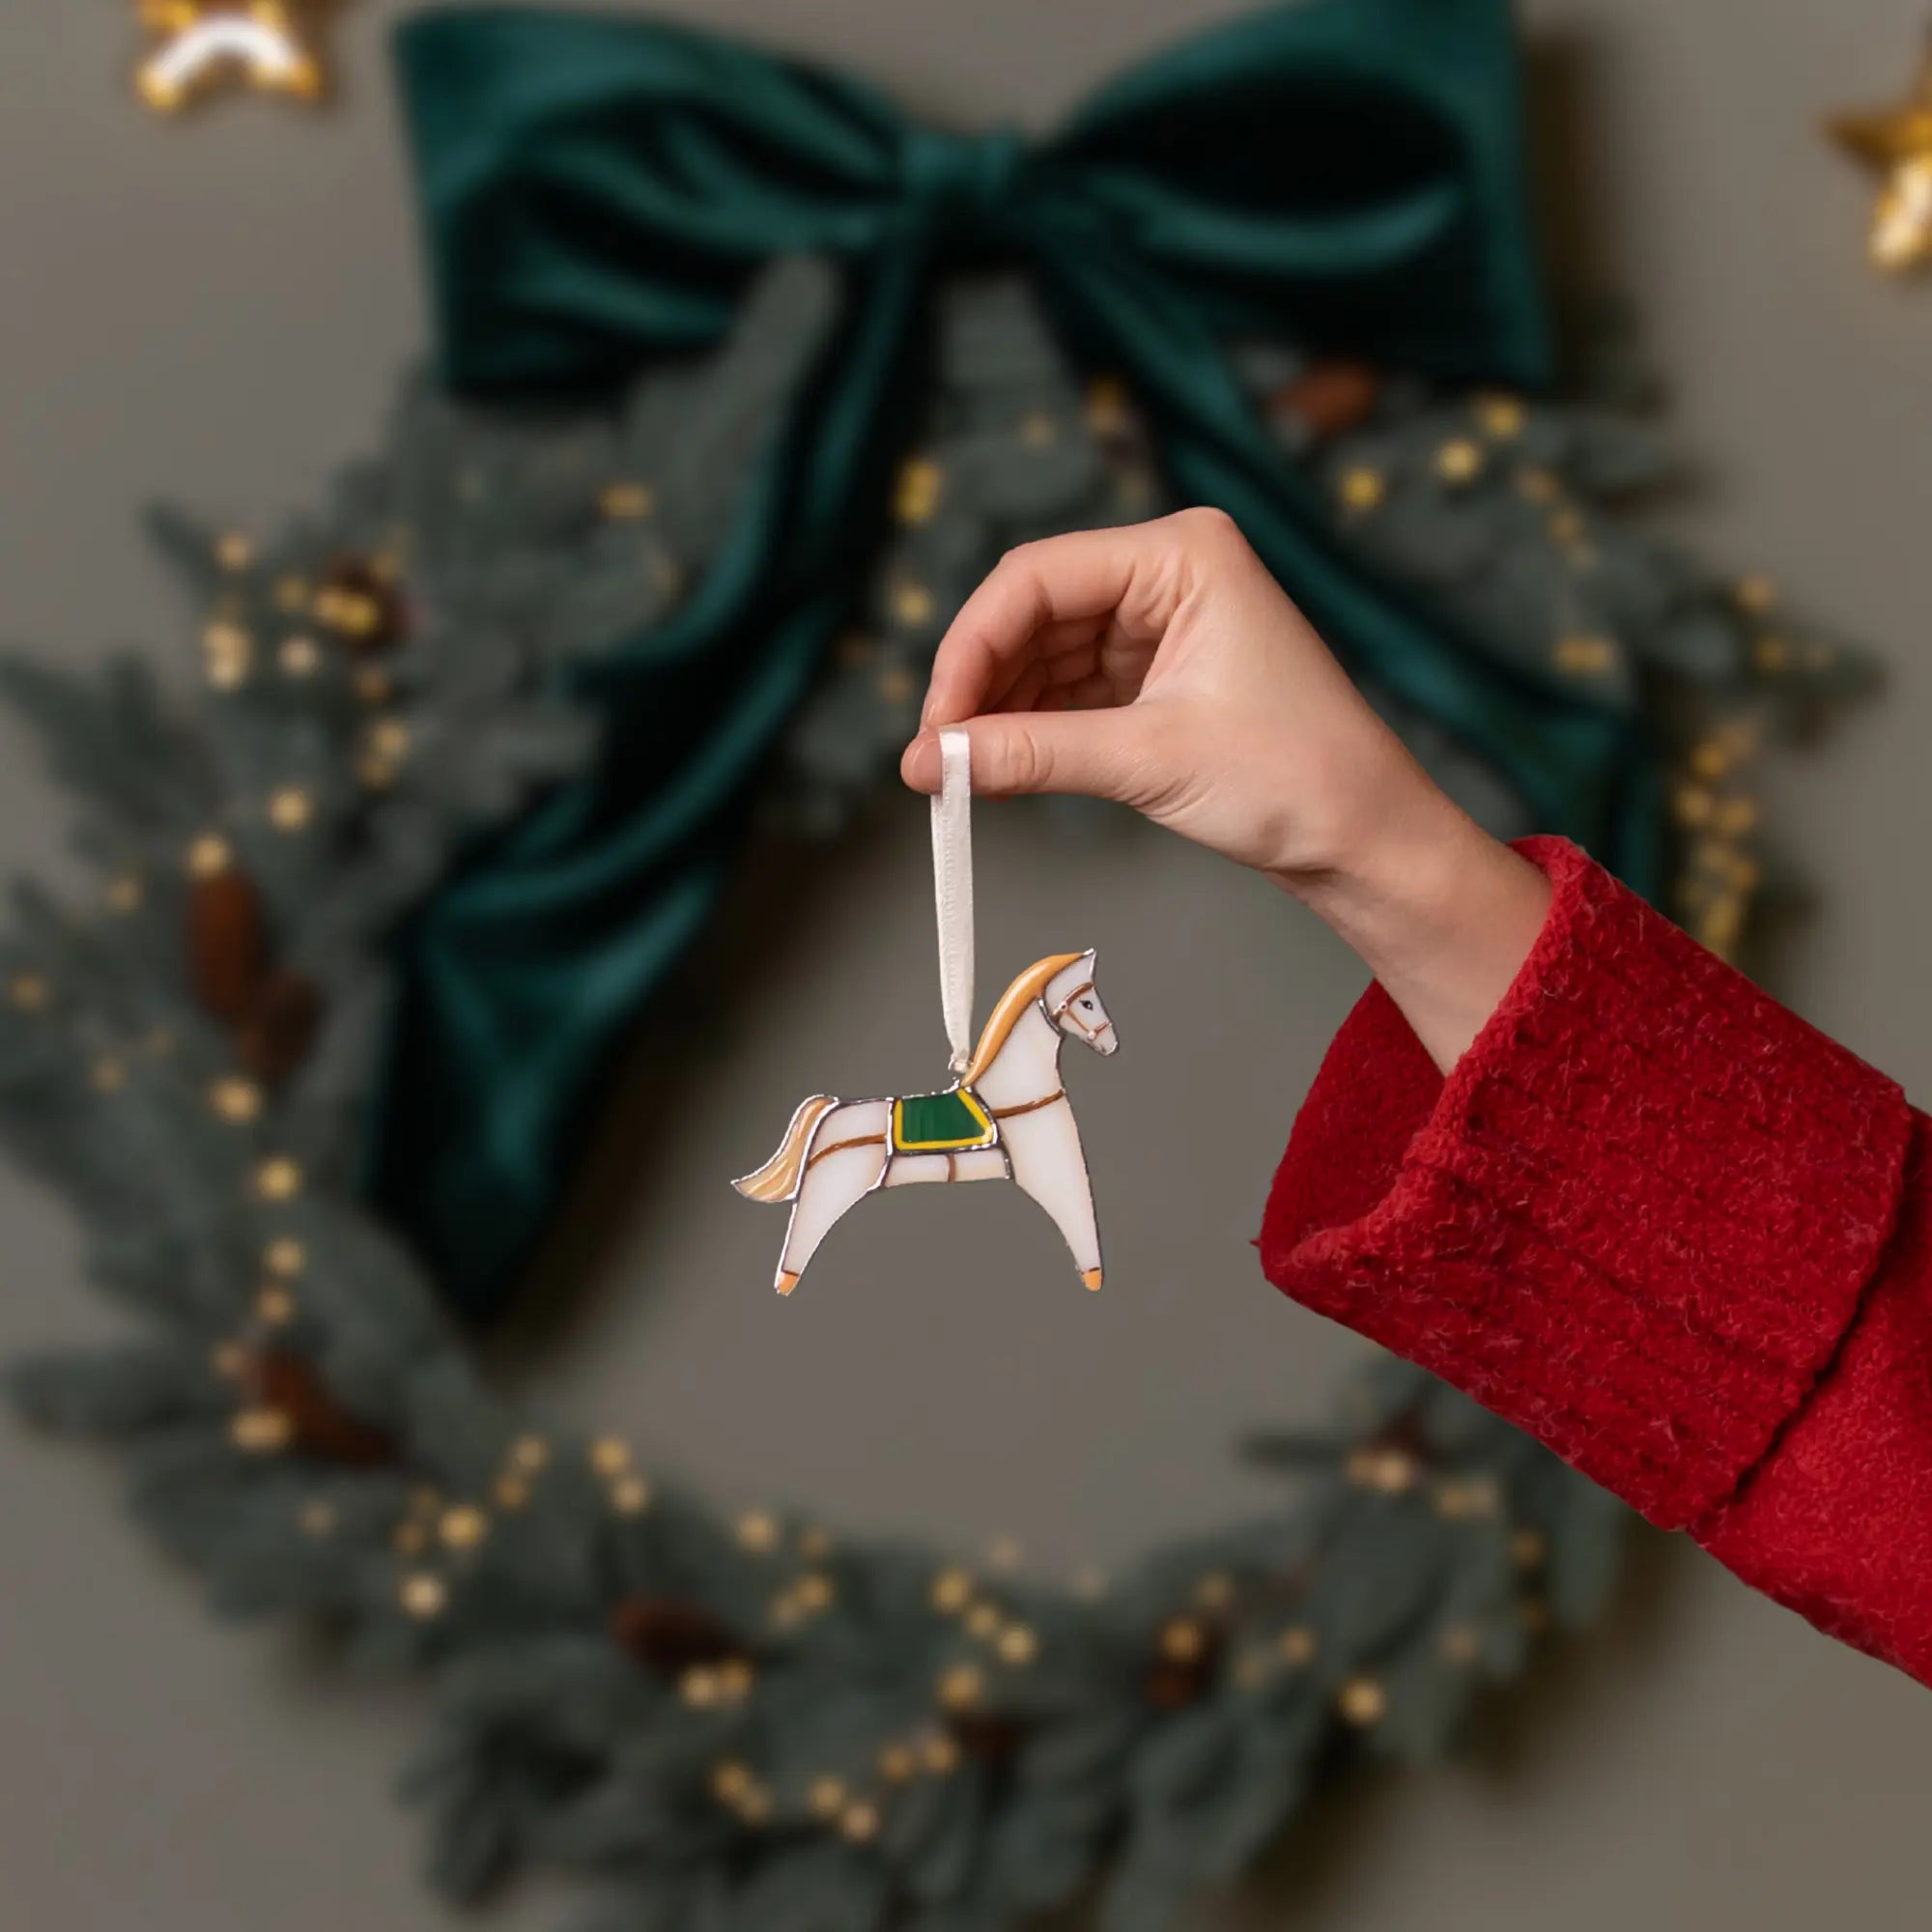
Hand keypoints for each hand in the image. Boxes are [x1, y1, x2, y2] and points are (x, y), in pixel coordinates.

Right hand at [900, 511, 1550, 1068]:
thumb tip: (930, 762)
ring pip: (1043, 655)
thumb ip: (1030, 754)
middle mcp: (1168, 573)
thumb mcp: (1148, 761)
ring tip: (957, 776)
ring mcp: (1162, 623)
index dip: (970, 649)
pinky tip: (996, 770)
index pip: (1037, 578)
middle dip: (978, 685)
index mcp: (1182, 554)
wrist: (1368, 839)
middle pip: (1031, 613)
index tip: (934, 723)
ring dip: (997, 713)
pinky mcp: (1158, 674)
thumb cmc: (1297, 780)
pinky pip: (1069, 690)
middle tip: (932, 758)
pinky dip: (1031, 729)